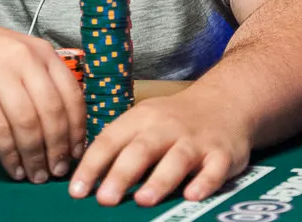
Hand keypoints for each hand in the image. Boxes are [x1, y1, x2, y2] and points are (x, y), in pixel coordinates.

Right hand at [0, 6, 85, 185]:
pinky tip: (13, 168)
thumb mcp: (18, 55)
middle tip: (57, 172)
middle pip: (52, 113)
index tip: (77, 154)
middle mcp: (24, 59)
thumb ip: (40, 81)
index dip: (77, 130)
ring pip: (27, 123)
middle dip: (58, 149)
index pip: (72, 96)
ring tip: (35, 176)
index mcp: (42, 52)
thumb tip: (65, 129)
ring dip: (34, 156)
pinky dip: (9, 154)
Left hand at [68, 85, 250, 206]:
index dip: (92, 165)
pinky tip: (192, 196)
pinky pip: (214, 168)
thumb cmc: (173, 120)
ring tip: (143, 200)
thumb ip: (121, 148)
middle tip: (105, 199)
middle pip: (141, 150)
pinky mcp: (221, 154)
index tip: (77, 191)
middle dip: (122, 174)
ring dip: (160, 179)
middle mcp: (166, 128)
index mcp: (140, 119)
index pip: (110, 141)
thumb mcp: (144, 123)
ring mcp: (195, 140)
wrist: (224, 101)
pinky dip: (205, 182)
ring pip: (176, 159)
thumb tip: (88, 180)